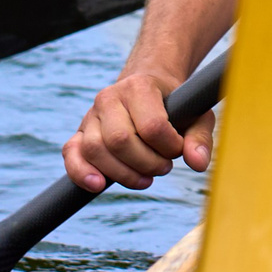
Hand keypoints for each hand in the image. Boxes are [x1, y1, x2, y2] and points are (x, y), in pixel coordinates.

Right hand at [64, 65, 209, 191]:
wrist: (149, 88)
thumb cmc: (174, 105)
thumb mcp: (196, 115)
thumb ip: (200, 137)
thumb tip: (198, 163)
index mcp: (139, 86)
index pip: (151, 126)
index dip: (168, 147)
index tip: (178, 149)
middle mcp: (110, 97)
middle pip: (120, 140)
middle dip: (146, 162)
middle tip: (164, 166)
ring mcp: (91, 115)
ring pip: (95, 150)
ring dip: (123, 173)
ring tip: (146, 177)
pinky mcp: (79, 134)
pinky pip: (72, 154)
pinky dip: (81, 173)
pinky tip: (99, 185)